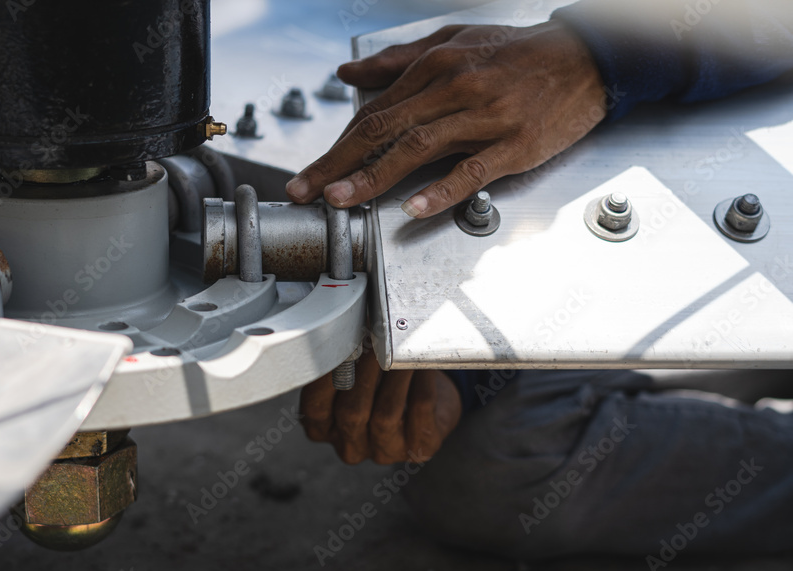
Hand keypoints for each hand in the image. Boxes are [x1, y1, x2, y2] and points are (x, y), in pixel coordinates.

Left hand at [285, 20, 605, 218]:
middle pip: (383, 129)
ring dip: (374, 176)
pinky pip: (471, 169)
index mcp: (435, 66)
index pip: (374, 111)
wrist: (586, 56)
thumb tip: (349, 72)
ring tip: (342, 199)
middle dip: (337, 163)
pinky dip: (441, 189)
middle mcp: (454, 88)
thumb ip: (397, 59)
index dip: (337, 145)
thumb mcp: (453, 41)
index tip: (310, 172)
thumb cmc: (517, 52)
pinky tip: (415, 207)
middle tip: (306, 191)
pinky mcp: (515, 144)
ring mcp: (485, 117)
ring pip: (418, 148)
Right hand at [300, 352, 461, 464]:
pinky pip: (419, 411)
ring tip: (399, 350)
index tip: (337, 346)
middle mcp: (351, 446)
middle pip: (351, 412)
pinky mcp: (419, 447)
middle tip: (373, 341)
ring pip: (386, 414)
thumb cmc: (379, 383)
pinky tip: (420, 364)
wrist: (424, 400)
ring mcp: (385, 452)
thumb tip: (345, 328)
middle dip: (363, 372)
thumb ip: (341, 362)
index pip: (315, 409)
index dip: (325, 378)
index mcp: (324, 431)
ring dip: (393, 377)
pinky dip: (420, 383)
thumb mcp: (352, 376)